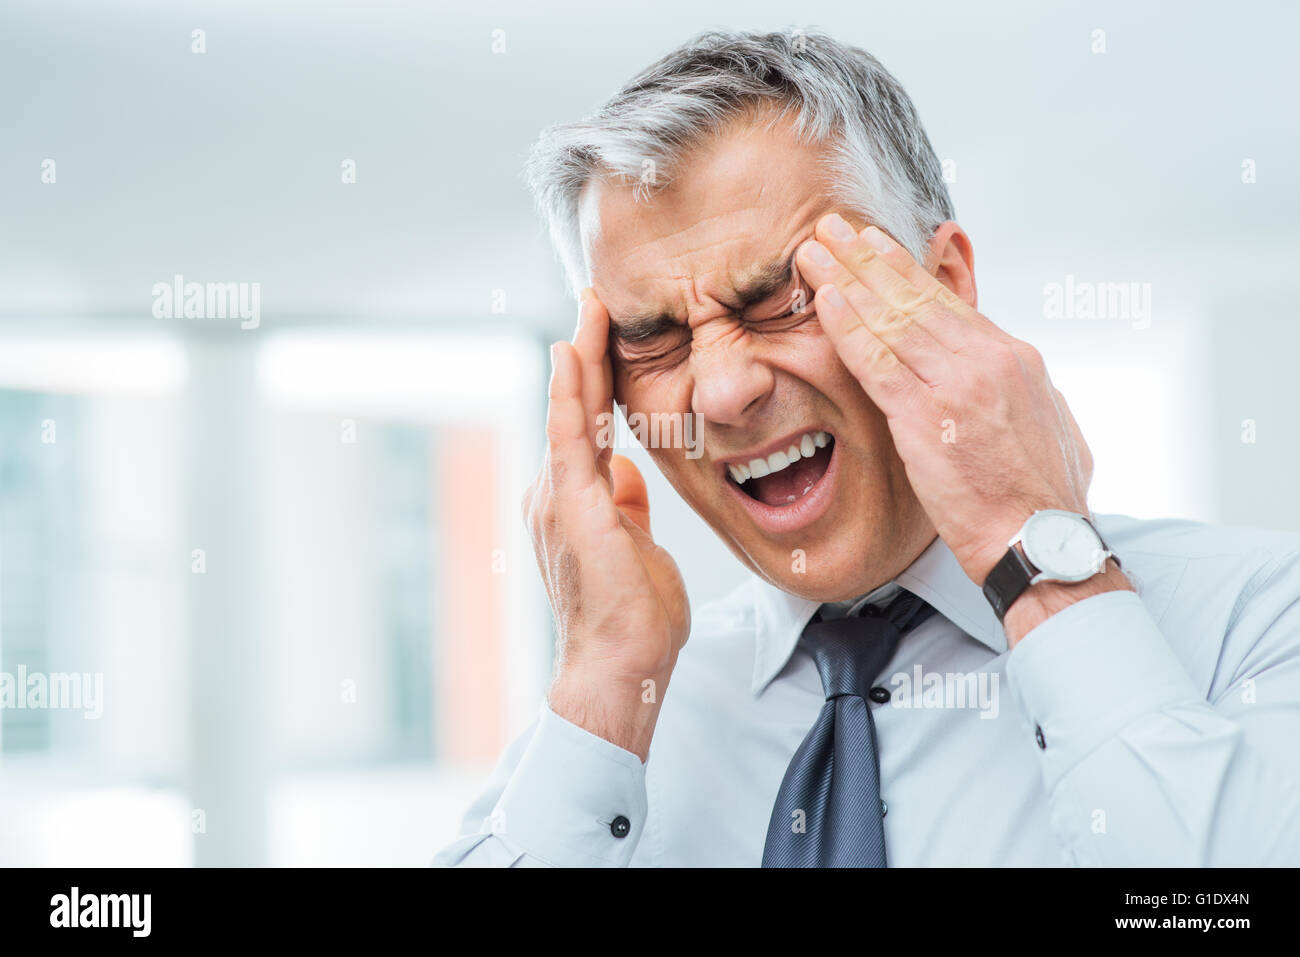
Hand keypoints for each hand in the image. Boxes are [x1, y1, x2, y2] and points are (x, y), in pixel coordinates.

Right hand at [523, 289, 689, 759]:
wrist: (621, 668)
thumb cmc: (633, 620)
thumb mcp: (637, 548)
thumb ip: (626, 506)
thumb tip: (627, 472)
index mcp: (573, 503)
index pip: (585, 426)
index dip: (593, 380)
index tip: (603, 336)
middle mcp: (555, 495)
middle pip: (572, 409)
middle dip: (585, 353)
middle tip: (596, 299)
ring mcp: (558, 500)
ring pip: (569, 413)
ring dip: (581, 357)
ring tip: (592, 307)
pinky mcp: (574, 508)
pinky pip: (569, 437)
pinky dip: (568, 392)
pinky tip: (571, 353)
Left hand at [795, 213, 1127, 634]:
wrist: (1042, 543)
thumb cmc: (1041, 499)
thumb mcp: (1046, 426)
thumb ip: (1015, 392)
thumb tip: (1005, 378)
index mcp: (1015, 358)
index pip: (948, 303)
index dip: (904, 271)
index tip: (874, 246)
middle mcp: (989, 359)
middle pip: (915, 297)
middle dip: (868, 258)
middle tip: (833, 226)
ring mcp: (959, 384)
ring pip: (892, 318)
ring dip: (847, 279)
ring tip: (814, 250)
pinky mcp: (929, 416)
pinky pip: (877, 360)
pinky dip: (848, 327)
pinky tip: (823, 301)